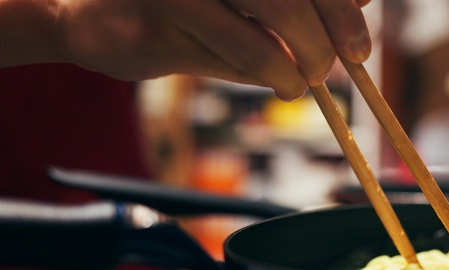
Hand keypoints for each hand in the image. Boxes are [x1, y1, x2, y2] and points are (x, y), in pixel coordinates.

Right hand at [0, 0, 371, 99]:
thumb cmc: (181, 2)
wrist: (88, 10)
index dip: (342, 8)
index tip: (360, 46)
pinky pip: (234, 57)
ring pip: (265, 30)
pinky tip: (281, 81)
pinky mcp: (161, 23)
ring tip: (302, 84)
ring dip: (296, 68)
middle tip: (341, 65)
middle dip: (329, 39)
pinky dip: (270, 74)